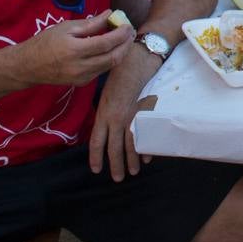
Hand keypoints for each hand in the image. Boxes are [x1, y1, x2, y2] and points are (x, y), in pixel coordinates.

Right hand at [12, 11, 132, 86]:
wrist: (27, 67)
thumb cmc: (45, 42)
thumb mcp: (66, 28)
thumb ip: (90, 23)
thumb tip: (110, 14)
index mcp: (75, 50)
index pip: (106, 42)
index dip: (121, 34)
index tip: (127, 24)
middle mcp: (80, 67)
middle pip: (113, 57)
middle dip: (126, 44)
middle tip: (130, 32)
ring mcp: (82, 77)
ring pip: (110, 66)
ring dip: (120, 52)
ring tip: (123, 39)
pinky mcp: (81, 83)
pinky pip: (101, 70)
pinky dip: (110, 59)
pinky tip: (111, 49)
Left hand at [89, 45, 159, 180]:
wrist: (134, 63)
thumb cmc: (119, 76)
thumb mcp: (106, 95)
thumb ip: (106, 112)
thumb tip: (106, 126)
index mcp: (103, 114)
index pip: (96, 141)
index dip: (95, 157)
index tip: (96, 169)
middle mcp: (114, 119)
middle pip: (113, 148)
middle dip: (116, 165)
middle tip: (118, 178)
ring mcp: (129, 117)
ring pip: (129, 145)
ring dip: (131, 161)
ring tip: (133, 172)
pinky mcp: (142, 114)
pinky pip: (143, 135)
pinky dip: (145, 147)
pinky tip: (147, 157)